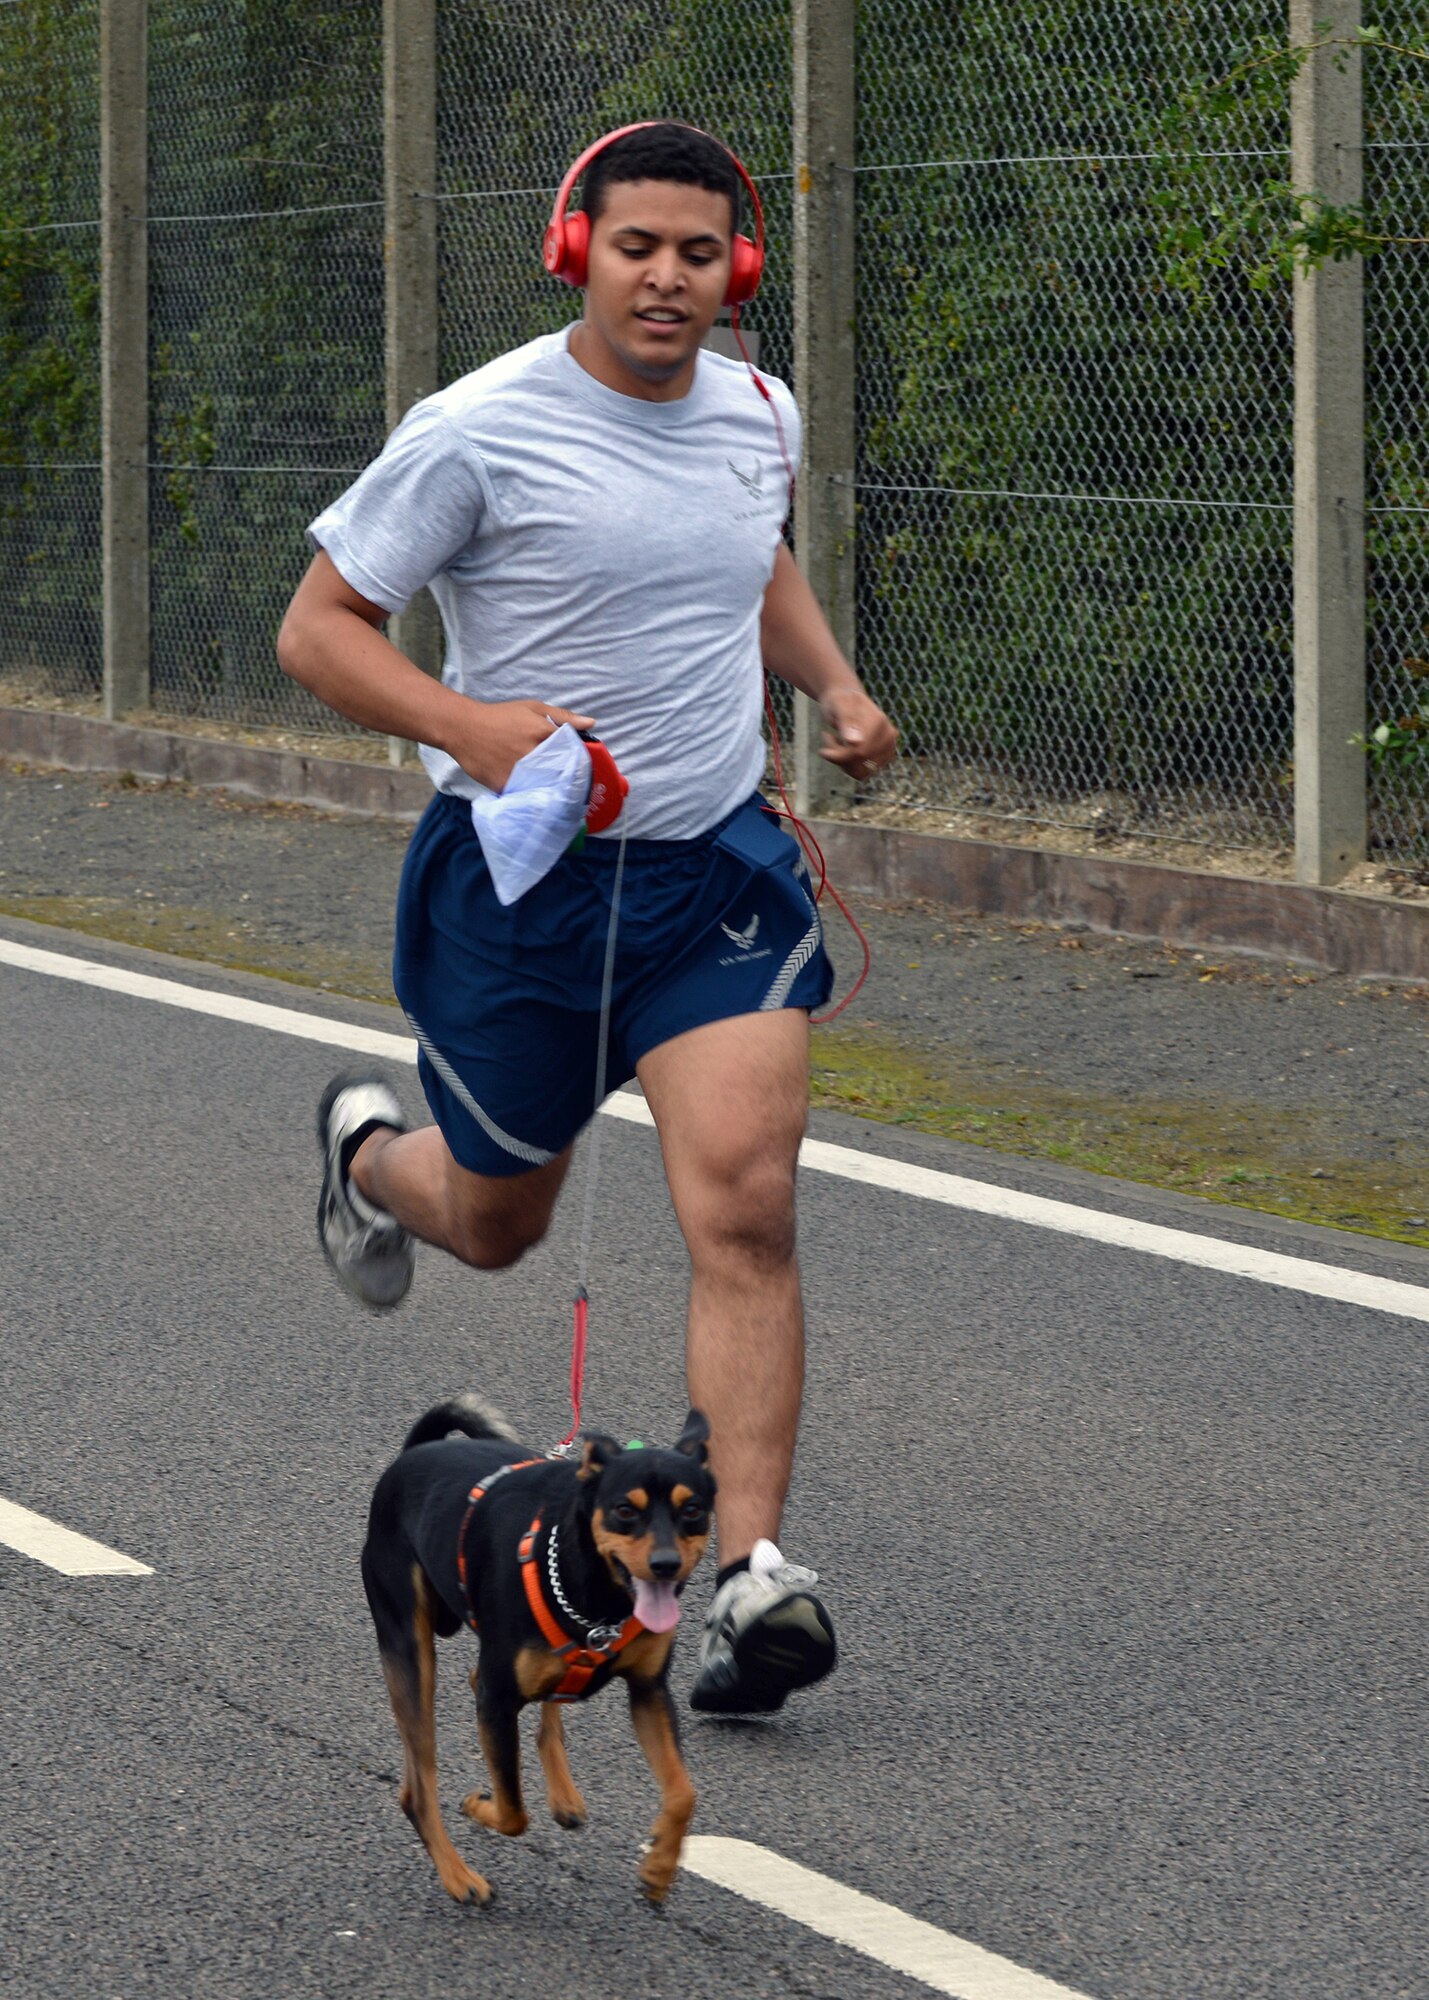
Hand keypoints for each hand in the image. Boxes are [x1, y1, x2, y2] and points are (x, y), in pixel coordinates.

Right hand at [446, 698, 595, 792]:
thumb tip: (592, 723)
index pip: (574, 755)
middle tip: (570, 788)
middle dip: (567, 782)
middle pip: (561, 775)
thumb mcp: (532, 708)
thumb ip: (563, 717)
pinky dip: (529, 795)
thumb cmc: (500, 717)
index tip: (582, 773)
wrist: (463, 727)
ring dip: (549, 791)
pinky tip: (531, 793)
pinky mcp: (504, 785)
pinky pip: (523, 795)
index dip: (580, 766)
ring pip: (544, 788)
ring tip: (552, 793)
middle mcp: (534, 753)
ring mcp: (519, 771)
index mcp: (544, 733)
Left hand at [819, 686, 897, 781]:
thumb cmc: (840, 701)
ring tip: (835, 744)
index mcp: (879, 722)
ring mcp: (888, 747)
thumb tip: (855, 743)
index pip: (859, 751)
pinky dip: (849, 766)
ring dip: (843, 763)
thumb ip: (847, 723)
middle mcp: (888, 736)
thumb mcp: (839, 707)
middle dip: (839, 756)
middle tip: (828, 737)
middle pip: (861, 763)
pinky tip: (842, 750)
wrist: (846, 699)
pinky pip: (864, 773)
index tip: (823, 741)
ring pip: (862, 772)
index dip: (838, 754)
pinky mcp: (883, 757)